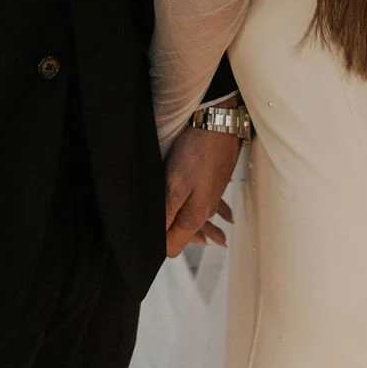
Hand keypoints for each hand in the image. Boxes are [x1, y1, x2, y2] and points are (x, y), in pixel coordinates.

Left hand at [164, 126, 242, 258]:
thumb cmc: (196, 151)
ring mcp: (212, 194)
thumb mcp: (175, 185)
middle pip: (187, 234)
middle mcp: (206, 209)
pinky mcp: (214, 180)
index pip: (173, 246)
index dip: (158, 243)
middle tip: (158, 245)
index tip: (144, 237)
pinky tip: (222, 218)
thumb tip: (159, 242)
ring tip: (201, 242)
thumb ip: (167, 215)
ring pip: (201, 219)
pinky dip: (212, 215)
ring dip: (196, 230)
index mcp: (195, 216)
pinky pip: (212, 205)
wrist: (219, 121)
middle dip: (174, 238)